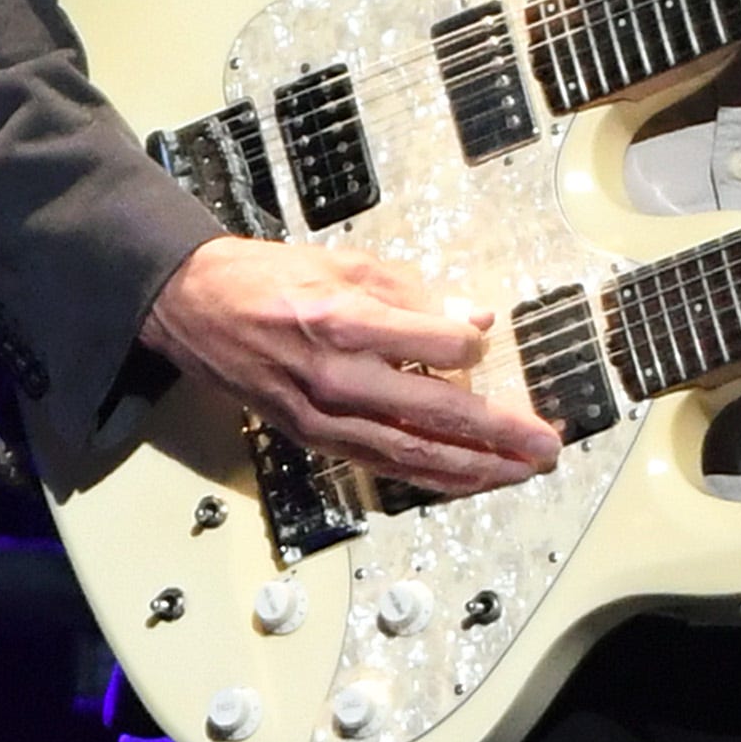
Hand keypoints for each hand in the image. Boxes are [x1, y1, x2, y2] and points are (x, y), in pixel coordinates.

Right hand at [140, 238, 560, 496]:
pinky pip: (382, 464)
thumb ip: (415, 294)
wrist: (193, 307)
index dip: (471, 348)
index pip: (439, 347)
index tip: (483, 343)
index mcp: (346, 321)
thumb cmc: (271, 277)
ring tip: (522, 471)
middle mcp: (337, 378)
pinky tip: (469, 479)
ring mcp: (323, 416)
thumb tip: (477, 322)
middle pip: (436, 414)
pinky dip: (431, 475)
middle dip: (500, 433)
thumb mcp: (347, 262)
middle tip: (548, 444)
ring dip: (476, 467)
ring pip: (413, 453)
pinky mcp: (312, 439)